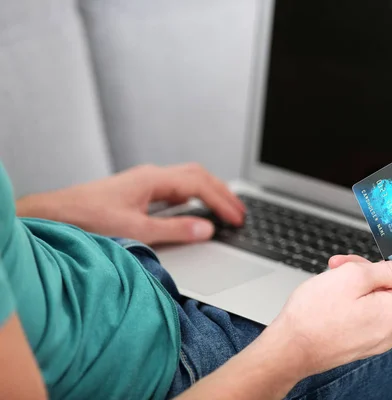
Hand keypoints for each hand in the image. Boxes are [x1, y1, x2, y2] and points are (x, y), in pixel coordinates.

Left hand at [16, 163, 244, 244]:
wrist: (55, 216)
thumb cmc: (87, 220)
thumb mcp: (136, 230)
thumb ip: (174, 230)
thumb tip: (205, 229)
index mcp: (153, 180)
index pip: (199, 184)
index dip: (221, 202)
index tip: (236, 218)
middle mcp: (151, 176)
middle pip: (198, 175)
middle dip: (222, 192)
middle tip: (239, 212)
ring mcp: (145, 182)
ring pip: (188, 179)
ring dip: (209, 192)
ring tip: (225, 209)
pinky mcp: (139, 191)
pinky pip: (176, 188)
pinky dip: (194, 196)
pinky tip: (196, 209)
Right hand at [266, 254, 391, 377]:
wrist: (289, 349)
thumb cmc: (314, 314)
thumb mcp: (353, 277)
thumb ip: (388, 272)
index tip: (378, 262)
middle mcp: (389, 331)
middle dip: (370, 273)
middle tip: (342, 266)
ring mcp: (373, 340)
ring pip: (376, 301)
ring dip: (356, 285)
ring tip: (330, 279)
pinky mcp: (358, 344)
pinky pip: (364, 315)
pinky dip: (351, 302)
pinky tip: (330, 297)